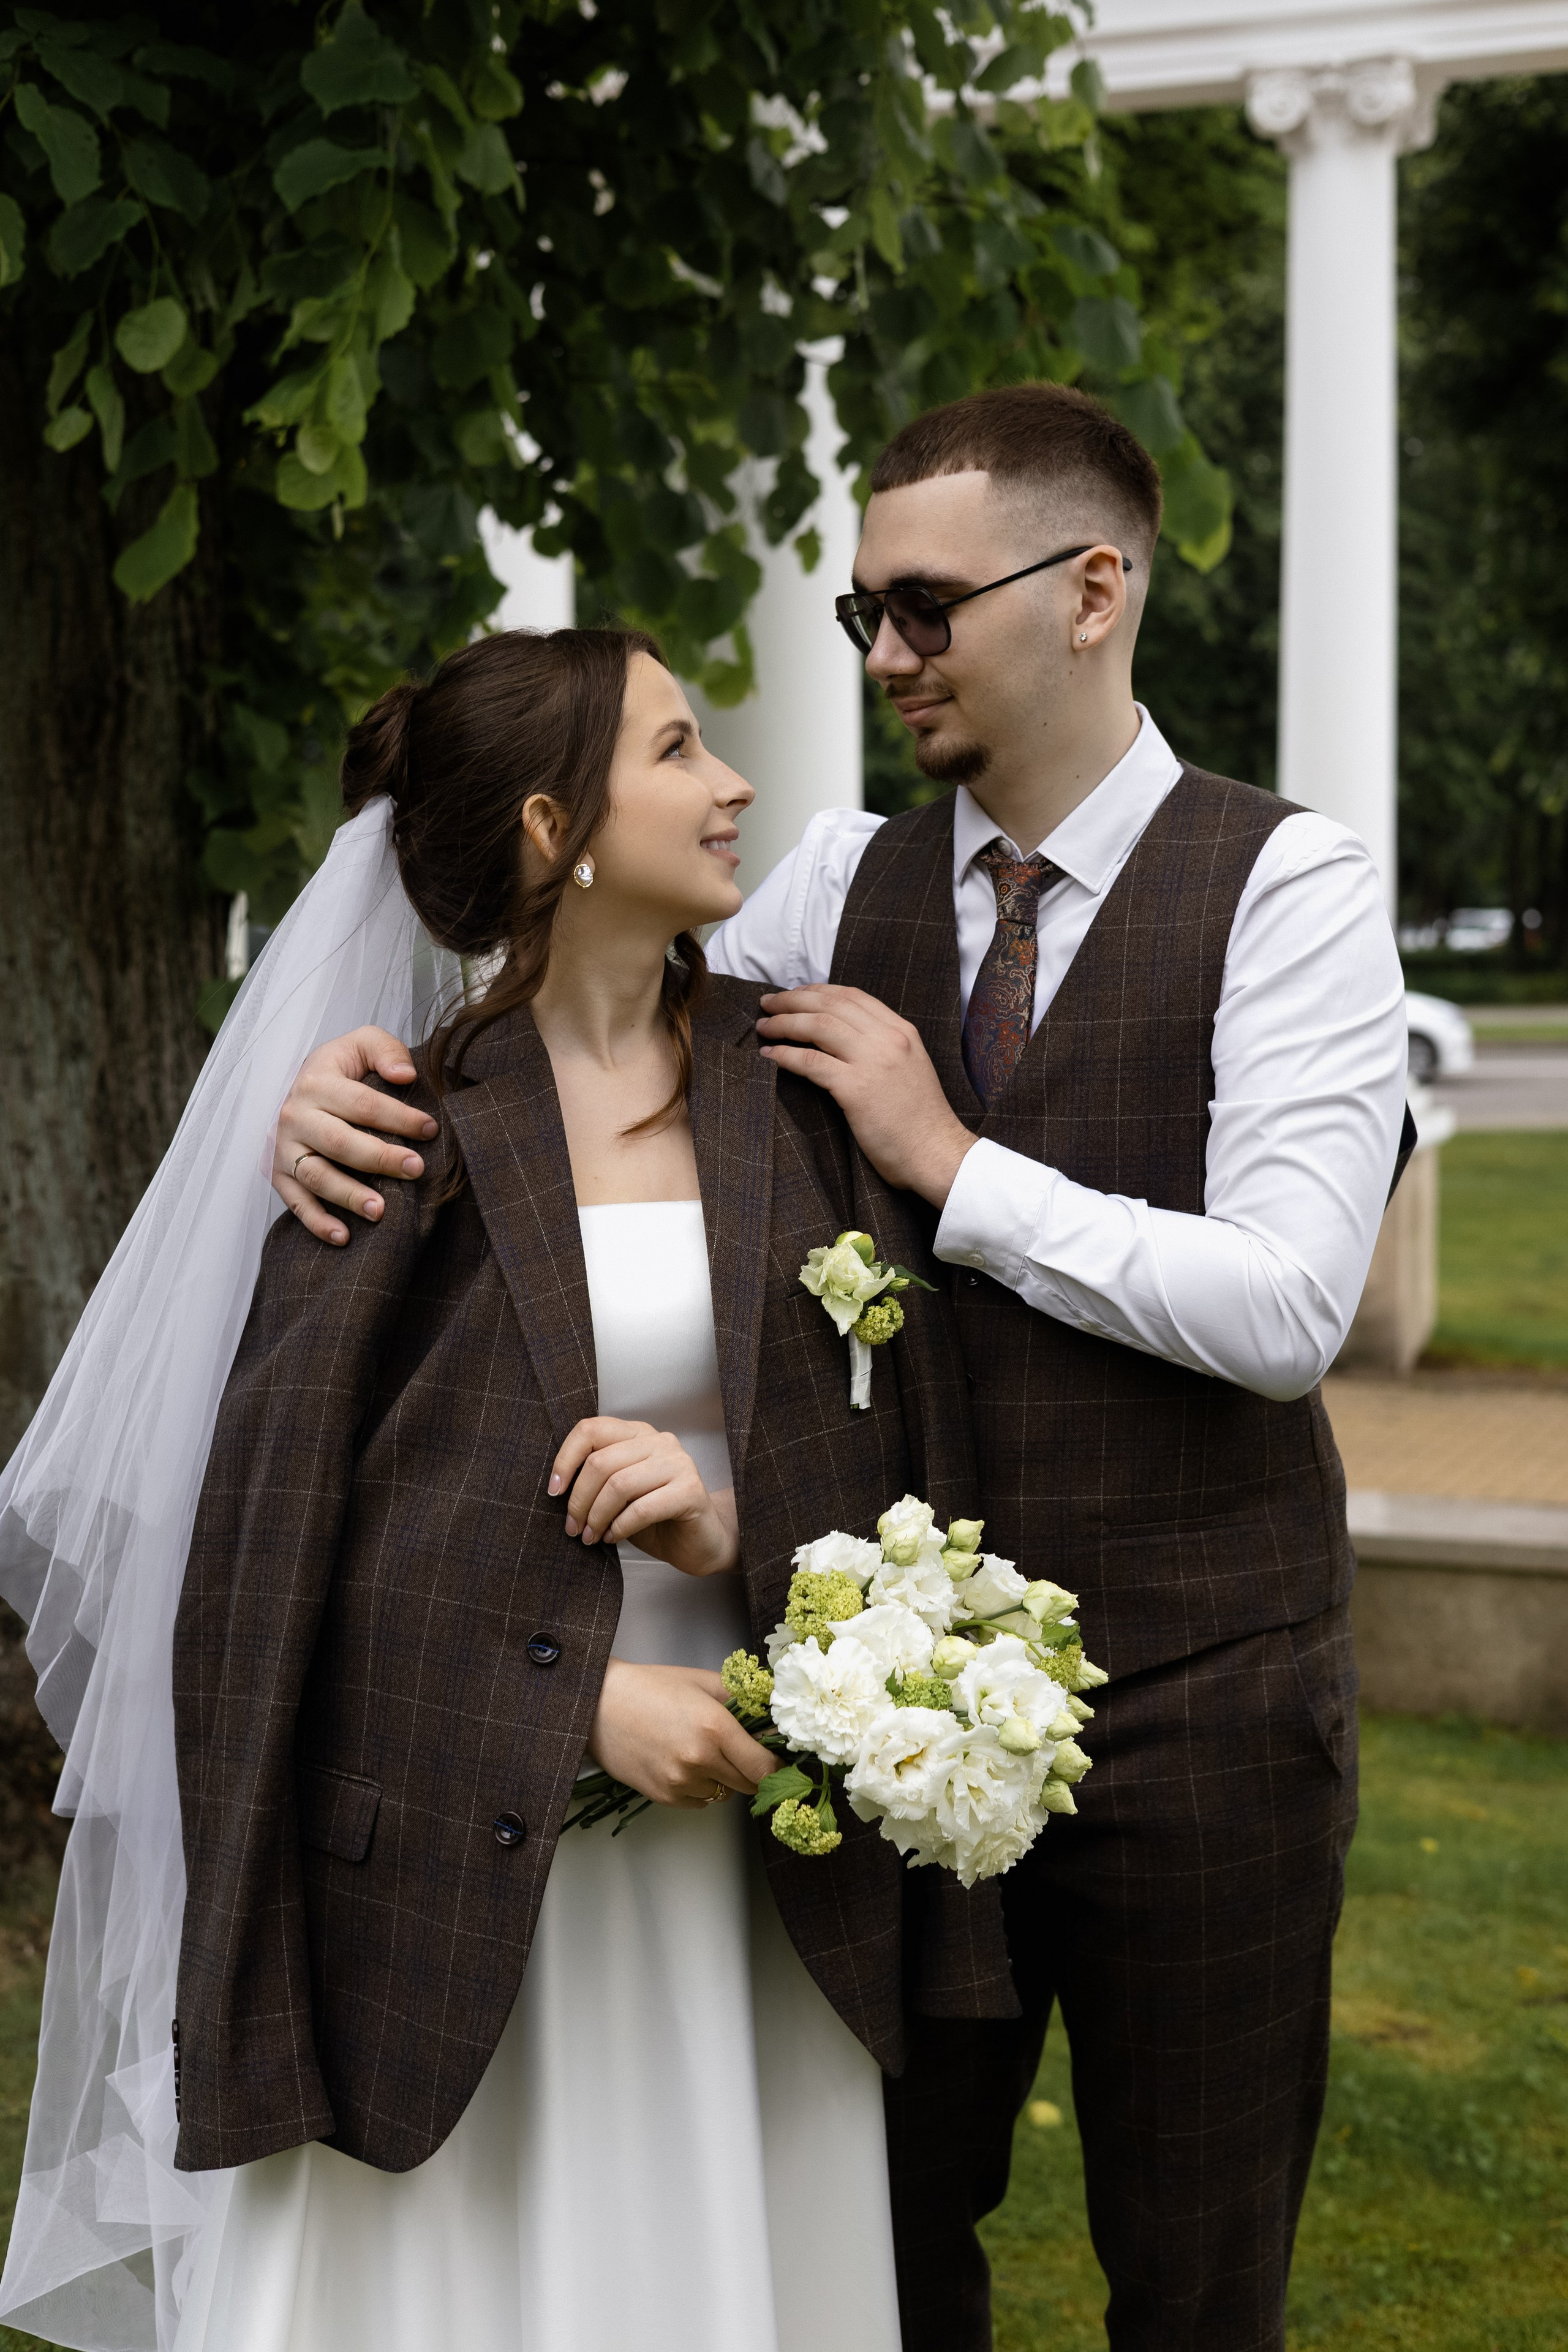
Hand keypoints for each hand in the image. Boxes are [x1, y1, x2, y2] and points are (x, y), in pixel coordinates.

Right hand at [272, 1025, 438, 1243]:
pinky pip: (295, 1203)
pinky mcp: (278, 1174)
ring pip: (316, 1176)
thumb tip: (406, 1076)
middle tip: (416, 1169)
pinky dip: (317, 1222)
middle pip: (340, 1142)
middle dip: (380, 1158)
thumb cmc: (341, 1069)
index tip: (430, 1130)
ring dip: (348, 1196)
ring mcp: (283, 1148)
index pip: (362, 1103)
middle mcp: (295, 1116)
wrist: (297, 1085)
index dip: (398, 1117)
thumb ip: (386, 1051)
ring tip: (381, 1211)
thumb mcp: (362, 1044)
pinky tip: (344, 1237)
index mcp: (316, 1082)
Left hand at [550, 1418, 738, 1576]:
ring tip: (591, 1537)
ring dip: (597, 1517)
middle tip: (573, 1529)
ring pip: (619, 1484)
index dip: (565, 1459)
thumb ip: (596, 1480)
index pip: (590, 1429)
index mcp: (637, 1434)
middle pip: (600, 1462)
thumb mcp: (618, 1495)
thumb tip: (556, 1488)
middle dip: (579, 1500)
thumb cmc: (654, 1519)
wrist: (700, 1544)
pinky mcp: (691, 1490)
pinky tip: (614, 1537)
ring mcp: (679, 1463)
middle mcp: (660, 1441)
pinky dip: (620, 1527)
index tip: (553, 1491)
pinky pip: (642, 1508)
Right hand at [588, 1658, 773, 1806]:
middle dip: (752, 1770)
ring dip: (723, 1778)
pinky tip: (684, 1763)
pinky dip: (701, 1788)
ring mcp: (680, 1782)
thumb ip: (743, 1700)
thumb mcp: (703, 1681)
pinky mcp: (664, 1796)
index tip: (778, 1761)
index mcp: (715, 1728)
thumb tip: (773, 1719)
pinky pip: (700, 1801)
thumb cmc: (651, 1687)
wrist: (599, 1705)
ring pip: (724, 1793)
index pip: (764, 1767)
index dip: (777, 1767)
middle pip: (749, 1784)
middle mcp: (700, 1760)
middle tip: (742, 1751)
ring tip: (701, 1750)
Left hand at [756, 985, 976, 1207]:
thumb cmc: (920, 1120)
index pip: (853, 996)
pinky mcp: (856, 1089)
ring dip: (784, 1022)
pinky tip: (770, 1056)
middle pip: (831, 1004)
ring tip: (764, 1027)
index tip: (794, 994)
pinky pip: (811, 1062)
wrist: (936, 1153)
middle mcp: (888, 1039)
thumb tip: (843, 1038)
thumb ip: (882, 1048)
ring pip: (818, 1026)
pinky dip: (785, 1055)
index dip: (817, 991)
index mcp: (901, 1032)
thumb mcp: (910, 1068)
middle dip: (793, 999)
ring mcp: (872, 1062)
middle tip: (767, 1003)